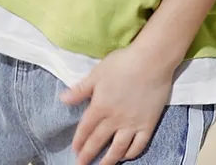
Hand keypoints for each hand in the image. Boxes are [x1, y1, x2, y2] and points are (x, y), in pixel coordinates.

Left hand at [59, 45, 174, 164]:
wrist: (151, 61)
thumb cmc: (123, 63)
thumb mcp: (97, 73)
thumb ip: (81, 89)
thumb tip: (63, 99)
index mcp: (100, 106)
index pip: (86, 128)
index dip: (79, 140)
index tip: (75, 150)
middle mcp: (114, 119)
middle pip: (98, 141)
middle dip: (88, 155)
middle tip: (81, 164)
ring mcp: (132, 124)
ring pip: (118, 148)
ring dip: (108, 160)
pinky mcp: (147, 124)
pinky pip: (139, 145)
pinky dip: (131, 153)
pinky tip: (126, 156)